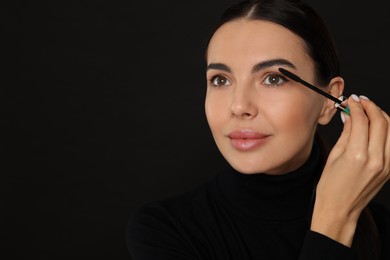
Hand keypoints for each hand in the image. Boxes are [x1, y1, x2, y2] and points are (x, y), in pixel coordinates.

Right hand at [311, 94, 389, 245]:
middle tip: (361, 101)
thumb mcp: (334, 156)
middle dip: (371, 107)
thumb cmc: (331, 186)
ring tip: (370, 111)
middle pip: (380, 122)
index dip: (356, 106)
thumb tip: (350, 116)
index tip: (351, 100)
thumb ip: (346, 133)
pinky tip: (376, 126)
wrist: (339, 209)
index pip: (361, 121)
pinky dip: (387, 130)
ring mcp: (386, 165)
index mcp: (357, 155)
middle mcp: (376, 159)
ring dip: (381, 116)